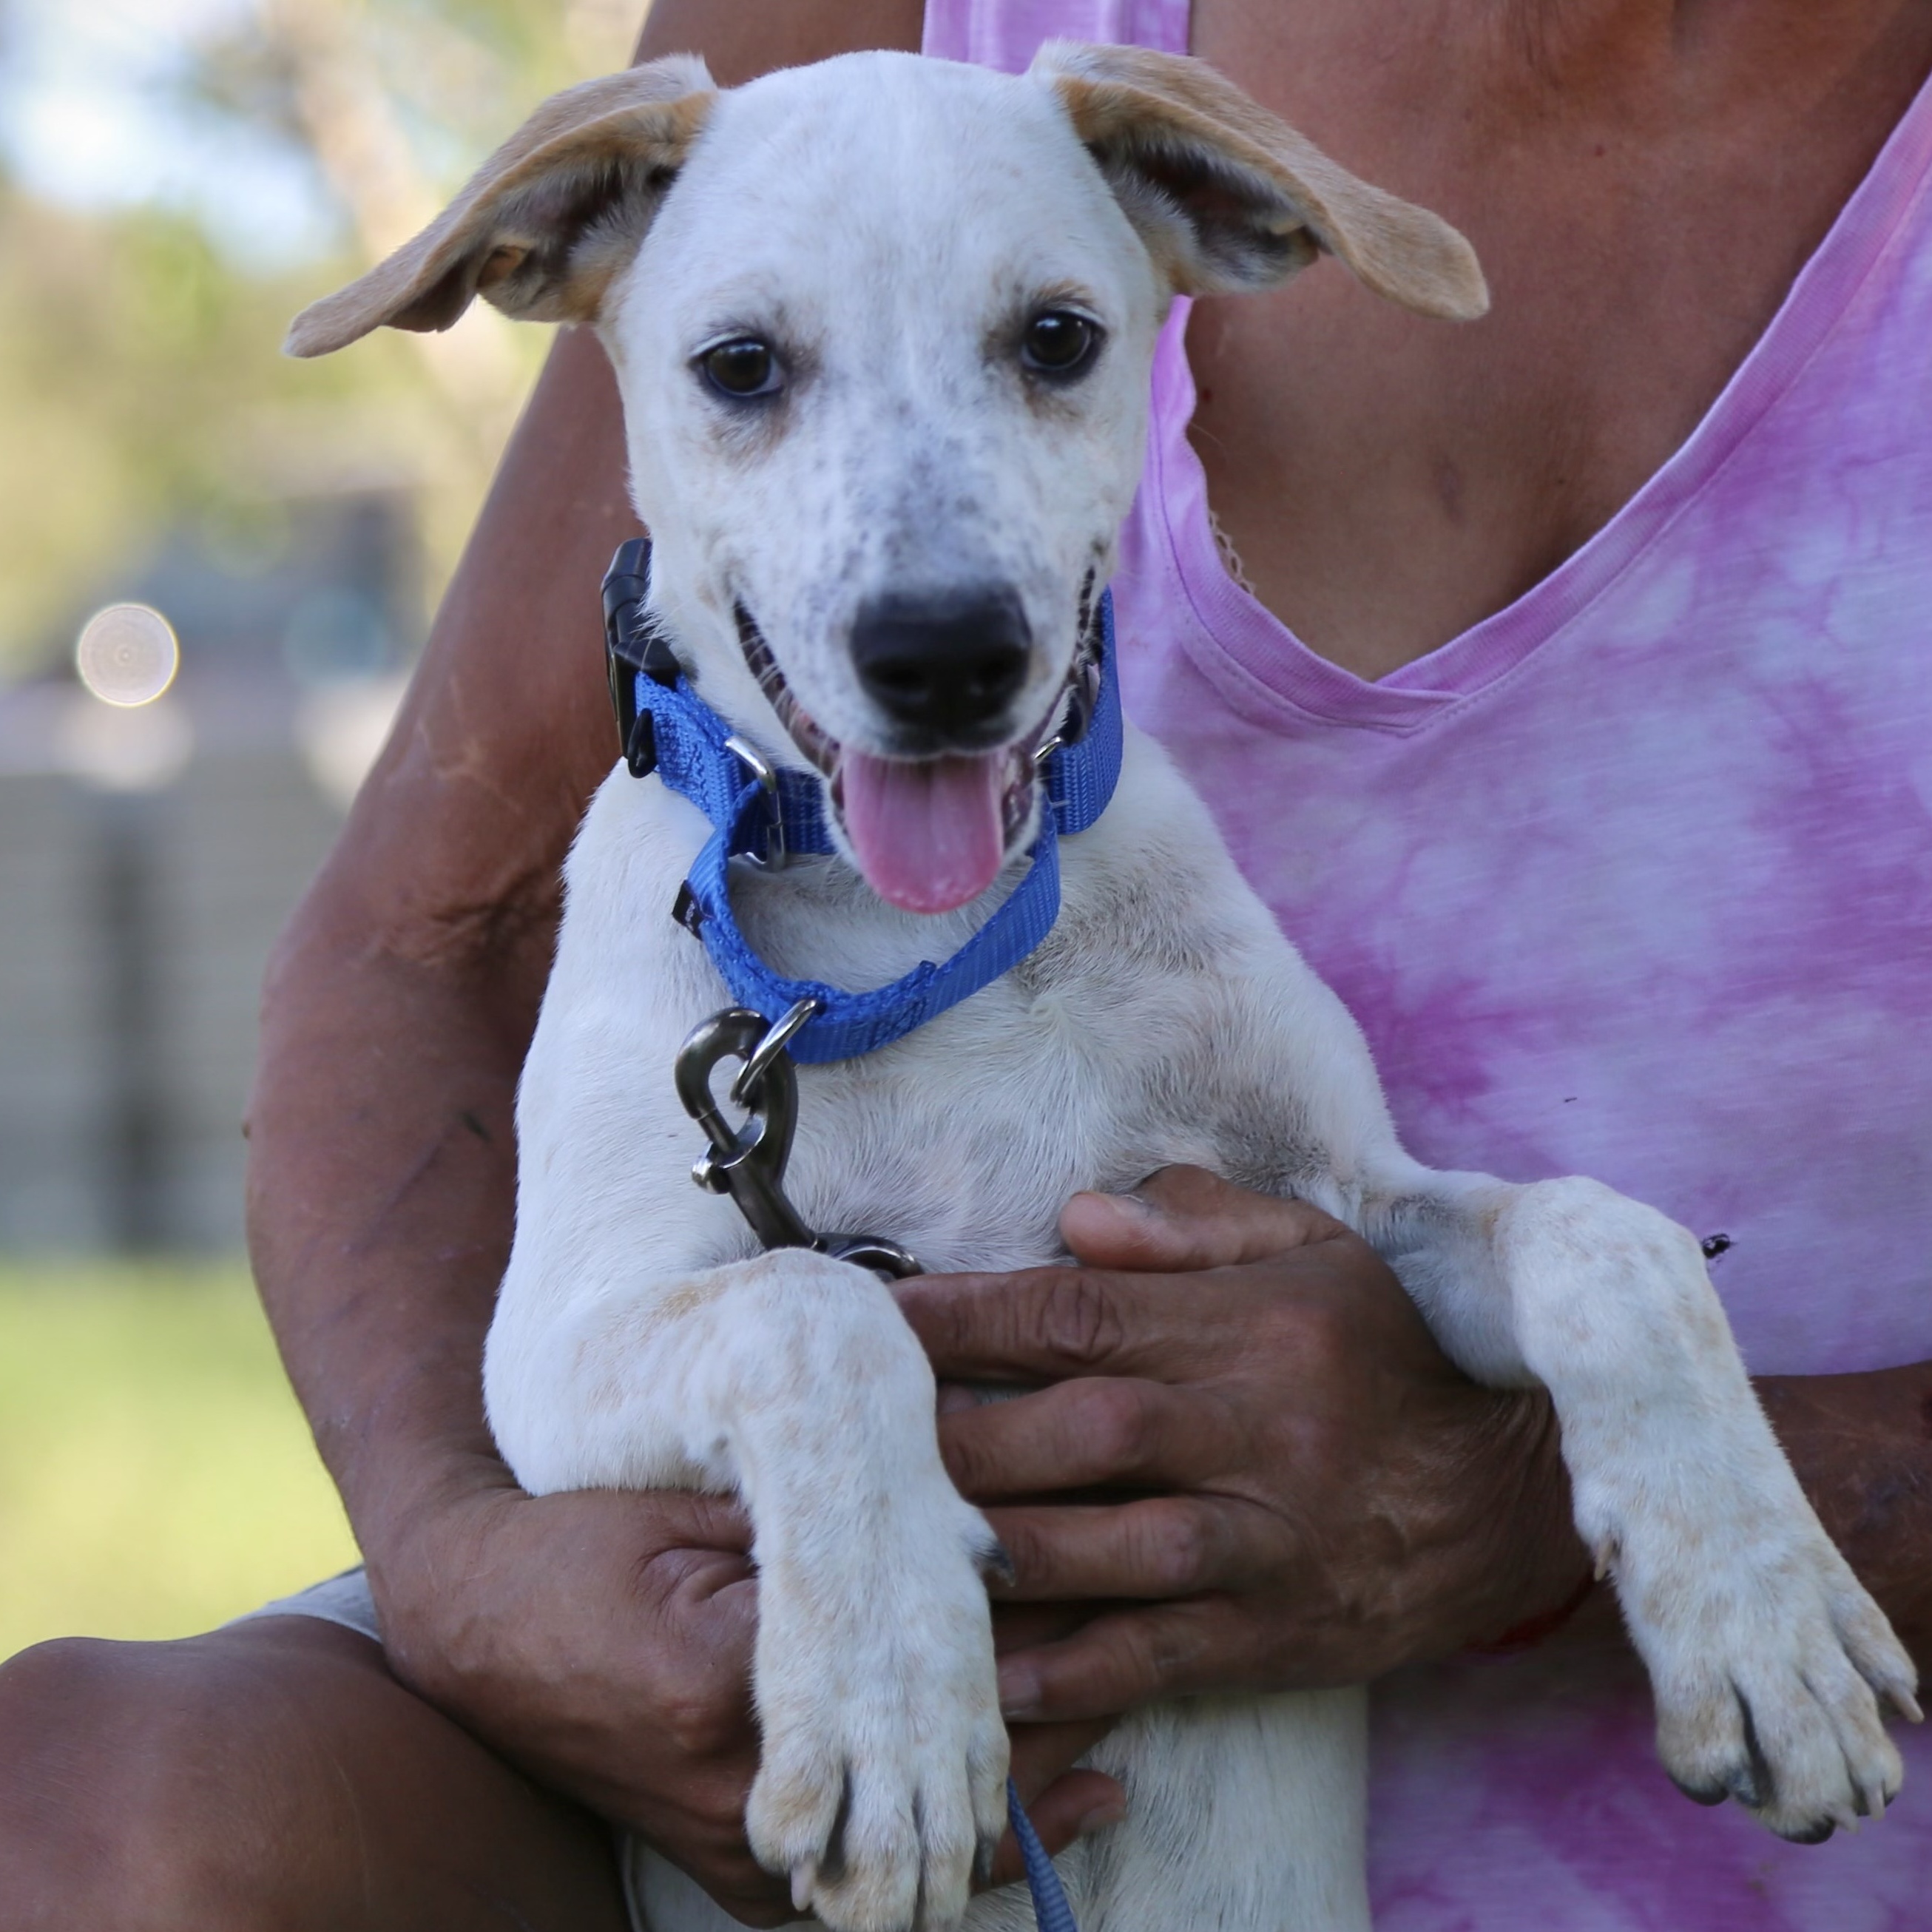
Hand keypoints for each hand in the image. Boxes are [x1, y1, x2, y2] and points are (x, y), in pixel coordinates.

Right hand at [367, 1470, 1121, 1923]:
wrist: (478, 1626)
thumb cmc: (582, 1550)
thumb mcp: (697, 1518)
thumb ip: (820, 1535)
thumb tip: (963, 1534)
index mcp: (739, 1694)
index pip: (917, 1691)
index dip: (1017, 1655)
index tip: (1096, 1610)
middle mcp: (749, 1799)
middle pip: (929, 1786)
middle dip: (1034, 1738)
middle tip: (1127, 1677)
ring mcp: (742, 1853)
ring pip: (908, 1857)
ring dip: (1001, 1810)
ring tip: (1104, 1770)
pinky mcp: (734, 1869)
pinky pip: (862, 1891)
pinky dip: (941, 1863)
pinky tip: (1016, 1836)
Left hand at [899, 1167, 1592, 1726]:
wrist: (1511, 1491)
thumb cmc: (1385, 1350)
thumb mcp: (1314, 1248)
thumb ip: (1195, 1219)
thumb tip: (1075, 1217)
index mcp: (1246, 1326)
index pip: (1078, 1314)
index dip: (965, 1318)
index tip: (871, 1323)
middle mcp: (1251, 1427)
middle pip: (1077, 1430)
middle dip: (953, 1434)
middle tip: (848, 1438)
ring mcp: (1263, 1539)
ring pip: (1109, 1547)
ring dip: (992, 1550)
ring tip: (888, 1546)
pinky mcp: (1273, 1632)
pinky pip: (1157, 1653)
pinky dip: (1068, 1669)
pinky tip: (984, 1673)